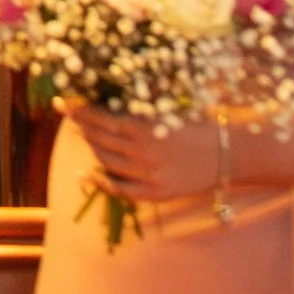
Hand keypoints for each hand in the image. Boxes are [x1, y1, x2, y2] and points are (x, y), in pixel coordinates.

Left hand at [70, 107, 228, 201]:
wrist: (227, 154)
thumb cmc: (198, 125)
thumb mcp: (166, 111)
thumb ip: (139, 109)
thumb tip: (108, 100)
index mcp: (145, 128)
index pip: (103, 119)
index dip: (82, 111)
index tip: (66, 103)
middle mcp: (142, 152)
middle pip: (101, 139)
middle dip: (81, 125)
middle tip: (67, 115)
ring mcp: (148, 175)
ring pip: (107, 161)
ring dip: (91, 147)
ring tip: (81, 135)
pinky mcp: (156, 193)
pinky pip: (122, 190)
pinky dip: (102, 183)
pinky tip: (87, 175)